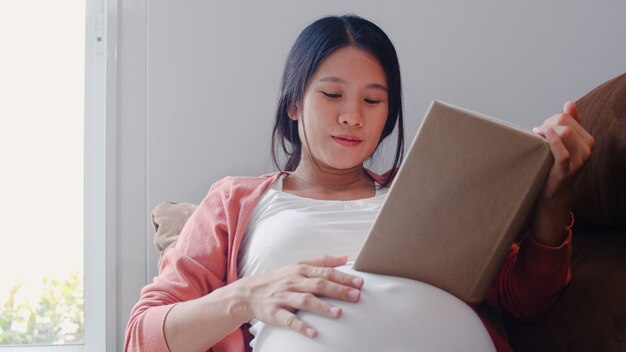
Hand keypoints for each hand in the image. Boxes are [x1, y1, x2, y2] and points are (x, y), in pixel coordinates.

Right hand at [227, 255, 362, 337]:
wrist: (248, 292)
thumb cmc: (279, 279)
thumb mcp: (298, 266)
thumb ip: (321, 262)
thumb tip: (344, 258)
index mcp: (300, 270)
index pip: (325, 272)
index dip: (343, 277)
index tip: (360, 282)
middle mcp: (293, 281)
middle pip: (318, 285)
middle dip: (338, 290)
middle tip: (356, 296)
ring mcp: (283, 297)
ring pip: (305, 301)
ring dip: (322, 307)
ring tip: (339, 313)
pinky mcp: (275, 312)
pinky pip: (289, 319)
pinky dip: (301, 326)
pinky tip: (314, 333)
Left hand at [530, 101, 593, 244]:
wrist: (553, 193)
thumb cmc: (555, 165)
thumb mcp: (564, 143)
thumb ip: (570, 123)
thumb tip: (569, 103)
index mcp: (586, 139)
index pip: (565, 117)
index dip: (549, 121)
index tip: (541, 131)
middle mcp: (586, 148)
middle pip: (562, 122)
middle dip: (545, 126)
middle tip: (537, 137)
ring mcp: (578, 160)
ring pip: (563, 133)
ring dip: (545, 134)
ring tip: (537, 141)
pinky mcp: (566, 170)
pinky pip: (561, 152)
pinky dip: (552, 142)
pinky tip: (541, 138)